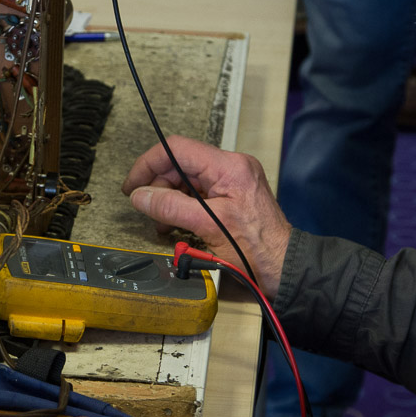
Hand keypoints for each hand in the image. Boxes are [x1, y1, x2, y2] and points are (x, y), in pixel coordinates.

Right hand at [121, 136, 291, 297]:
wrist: (283, 267)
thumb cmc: (258, 250)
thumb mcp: (207, 226)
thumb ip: (171, 207)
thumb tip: (140, 196)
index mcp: (229, 167)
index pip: (177, 148)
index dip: (149, 164)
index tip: (132, 185)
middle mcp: (232, 167)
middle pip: (180, 164)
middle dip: (158, 186)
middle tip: (145, 209)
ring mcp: (233, 181)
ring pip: (187, 180)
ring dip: (168, 199)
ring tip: (161, 223)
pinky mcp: (232, 195)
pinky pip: (198, 193)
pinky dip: (182, 207)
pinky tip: (175, 224)